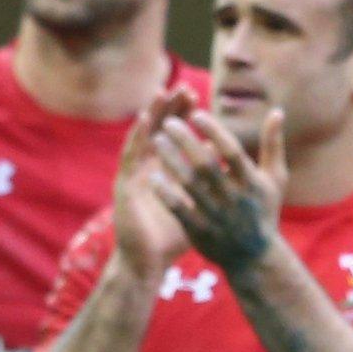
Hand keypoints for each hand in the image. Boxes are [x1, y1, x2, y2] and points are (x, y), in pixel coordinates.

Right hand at [110, 87, 194, 280]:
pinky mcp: (124, 186)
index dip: (184, 119)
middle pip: (158, 131)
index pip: (174, 138)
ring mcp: (133, 176)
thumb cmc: (172, 239)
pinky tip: (143, 120)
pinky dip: (135, 136)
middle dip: (170, 109)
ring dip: (151, 115)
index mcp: (164, 173)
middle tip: (184, 88)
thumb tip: (228, 163)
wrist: (147, 263)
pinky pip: (129, 156)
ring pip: (142, 138)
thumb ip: (210, 184)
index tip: (198, 99)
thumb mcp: (196, 206)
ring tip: (161, 92)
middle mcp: (147, 170)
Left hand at [148, 106, 288, 274]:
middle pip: (206, 165)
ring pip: (189, 184)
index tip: (195, 114)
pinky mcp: (200, 231)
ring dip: (171, 161)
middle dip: (186, 141)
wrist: (255, 257)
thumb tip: (277, 111)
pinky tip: (151, 176)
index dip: (214, 131)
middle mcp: (233, 197)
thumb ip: (273, 144)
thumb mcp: (274, 179)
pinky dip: (166, 193)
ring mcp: (216, 215)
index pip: (231, 151)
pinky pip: (179, 209)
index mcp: (252, 182)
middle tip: (167, 122)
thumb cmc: (264, 210)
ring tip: (156, 141)